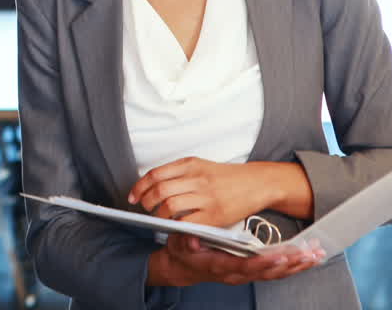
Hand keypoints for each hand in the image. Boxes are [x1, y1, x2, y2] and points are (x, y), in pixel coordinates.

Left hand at [129, 158, 312, 226]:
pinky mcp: (216, 215)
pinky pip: (188, 222)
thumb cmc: (226, 177)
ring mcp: (207, 197)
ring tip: (159, 218)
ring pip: (170, 206)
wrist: (258, 183)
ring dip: (158, 215)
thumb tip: (150, 186)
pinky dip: (176, 226)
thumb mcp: (201, 166)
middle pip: (159, 191)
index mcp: (190, 164)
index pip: (155, 174)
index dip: (139, 187)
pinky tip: (174, 226)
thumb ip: (178, 173)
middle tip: (145, 208)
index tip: (133, 196)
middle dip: (146, 202)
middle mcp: (197, 179)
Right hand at [148, 233, 323, 286]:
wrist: (184, 268)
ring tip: (315, 255)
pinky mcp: (252, 273)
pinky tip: (307, 259)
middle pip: (268, 272)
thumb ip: (185, 242)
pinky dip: (294, 267)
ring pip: (276, 274)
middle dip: (291, 263)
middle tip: (309, 253)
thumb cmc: (184, 254)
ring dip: (298, 266)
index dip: (264, 262)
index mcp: (221, 266)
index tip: (281, 254)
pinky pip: (277, 273)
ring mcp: (246, 275)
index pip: (246, 266)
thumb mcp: (178, 244)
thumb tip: (192, 240)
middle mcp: (237, 274)